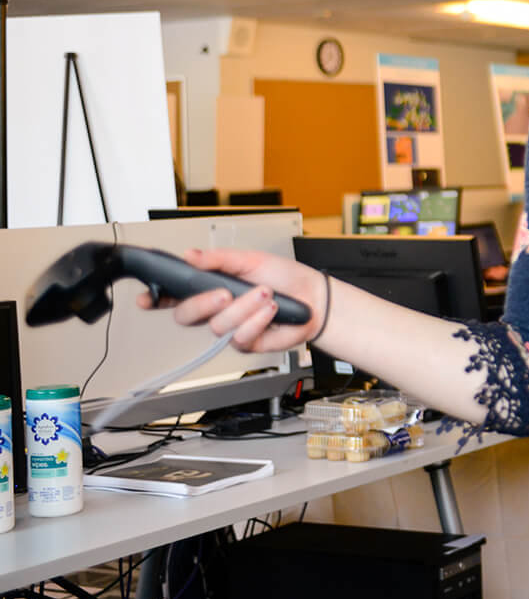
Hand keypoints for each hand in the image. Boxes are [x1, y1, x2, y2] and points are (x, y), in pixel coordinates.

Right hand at [135, 247, 324, 352]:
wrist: (313, 298)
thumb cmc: (284, 277)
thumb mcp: (250, 259)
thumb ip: (218, 259)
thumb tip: (190, 255)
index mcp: (211, 288)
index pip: (175, 296)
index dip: (156, 299)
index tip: (146, 298)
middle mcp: (217, 310)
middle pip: (186, 316)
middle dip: (203, 304)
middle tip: (224, 293)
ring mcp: (230, 328)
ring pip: (217, 325)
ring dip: (244, 307)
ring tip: (265, 294)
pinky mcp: (247, 343)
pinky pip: (239, 337)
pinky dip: (257, 320)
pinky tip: (270, 309)